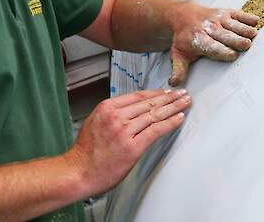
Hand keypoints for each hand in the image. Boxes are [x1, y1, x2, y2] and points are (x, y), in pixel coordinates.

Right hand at [66, 89, 190, 195]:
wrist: (77, 172)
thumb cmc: (85, 153)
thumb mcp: (94, 122)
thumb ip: (112, 114)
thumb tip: (130, 111)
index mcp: (107, 108)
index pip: (138, 96)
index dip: (155, 93)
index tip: (167, 92)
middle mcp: (116, 116)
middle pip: (149, 103)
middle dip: (169, 98)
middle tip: (182, 94)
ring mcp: (124, 131)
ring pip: (155, 115)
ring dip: (174, 108)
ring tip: (185, 103)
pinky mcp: (132, 147)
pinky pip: (156, 131)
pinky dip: (170, 123)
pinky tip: (179, 118)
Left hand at [167, 3, 259, 85]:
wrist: (183, 15)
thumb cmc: (184, 39)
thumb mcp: (178, 55)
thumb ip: (178, 70)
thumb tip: (174, 84)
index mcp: (199, 40)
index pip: (213, 47)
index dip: (224, 51)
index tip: (232, 56)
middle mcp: (210, 28)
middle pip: (228, 36)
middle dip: (237, 41)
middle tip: (246, 46)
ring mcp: (218, 19)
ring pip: (235, 25)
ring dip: (245, 30)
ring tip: (253, 35)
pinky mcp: (226, 12)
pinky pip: (239, 14)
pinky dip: (248, 18)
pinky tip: (255, 23)